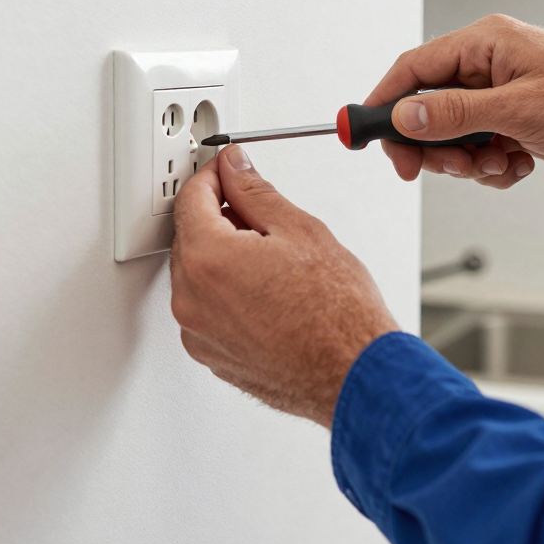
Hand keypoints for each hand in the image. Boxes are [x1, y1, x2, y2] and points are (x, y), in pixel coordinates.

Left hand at [170, 146, 398, 428]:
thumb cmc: (338, 314)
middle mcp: (191, 301)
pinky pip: (208, 311)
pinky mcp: (213, 357)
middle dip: (218, 217)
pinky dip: (226, 294)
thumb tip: (236, 170)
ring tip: (272, 258)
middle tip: (257, 212)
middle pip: (189, 238)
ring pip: (197, 276)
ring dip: (222, 257)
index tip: (227, 169)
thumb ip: (255, 193)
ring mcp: (199, 334)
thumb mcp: (300, 230)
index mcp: (208, 260)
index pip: (190, 199)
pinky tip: (266, 291)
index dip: (211, 176)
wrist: (354, 374)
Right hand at [364, 14, 543, 187]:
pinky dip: (493, 167)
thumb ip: (454, 115)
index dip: (385, 102)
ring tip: (499, 164)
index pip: (414, 68)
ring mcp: (502, 95)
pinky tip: (520, 164)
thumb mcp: (517, 110)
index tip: (366, 135)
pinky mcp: (516, 123)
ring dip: (468, 161)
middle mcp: (489, 65)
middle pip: (428, 107)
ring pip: (453, 136)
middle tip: (442, 169)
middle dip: (433, 145)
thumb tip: (404, 116)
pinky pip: (480, 150)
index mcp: (485, 42)